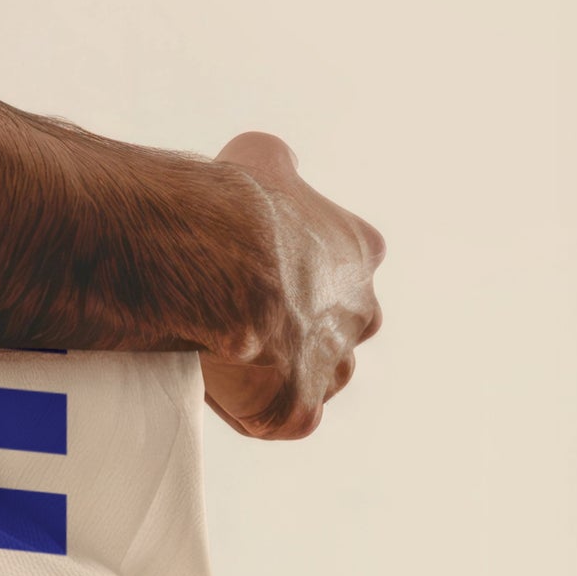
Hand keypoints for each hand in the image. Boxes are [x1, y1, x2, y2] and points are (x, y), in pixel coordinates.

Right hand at [200, 132, 384, 439]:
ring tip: (225, 351)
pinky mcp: (298, 410)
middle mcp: (362, 310)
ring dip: (278, 370)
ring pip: (316, 377)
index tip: (253, 268)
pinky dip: (252, 409)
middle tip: (238, 314)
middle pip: (337, 327)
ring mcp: (333, 365)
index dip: (296, 270)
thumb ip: (277, 164)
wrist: (214, 263)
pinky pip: (281, 419)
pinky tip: (218, 384)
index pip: (341, 266)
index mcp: (359, 250)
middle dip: (297, 326)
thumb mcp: (258, 156)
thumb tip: (278, 160)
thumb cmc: (231, 204)